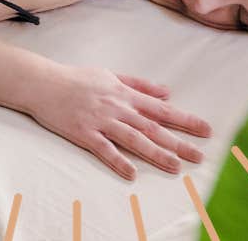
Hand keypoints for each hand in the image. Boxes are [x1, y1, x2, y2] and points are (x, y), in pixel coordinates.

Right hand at [27, 65, 211, 179]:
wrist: (43, 83)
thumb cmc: (77, 78)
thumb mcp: (110, 75)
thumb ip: (139, 84)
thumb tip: (166, 92)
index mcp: (124, 94)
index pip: (160, 109)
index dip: (184, 120)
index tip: (205, 130)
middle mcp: (117, 107)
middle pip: (152, 127)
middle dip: (178, 142)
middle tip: (198, 156)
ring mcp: (100, 121)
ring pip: (133, 139)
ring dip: (155, 153)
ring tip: (175, 166)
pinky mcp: (83, 133)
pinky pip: (104, 149)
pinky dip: (118, 160)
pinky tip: (132, 173)